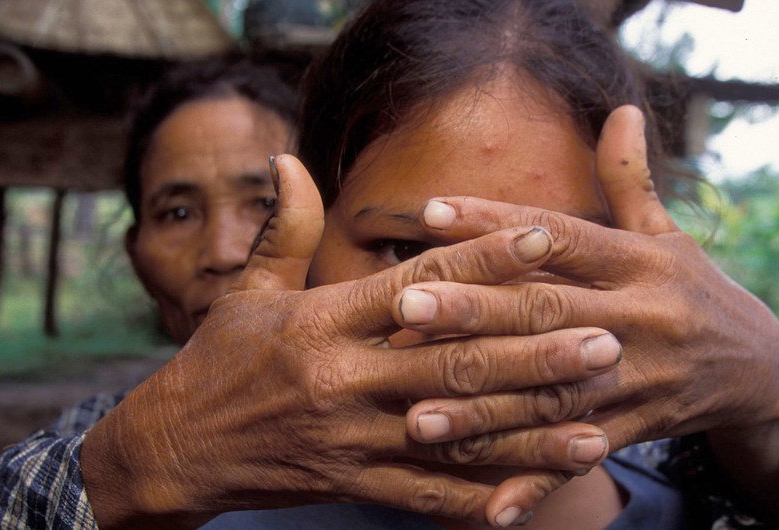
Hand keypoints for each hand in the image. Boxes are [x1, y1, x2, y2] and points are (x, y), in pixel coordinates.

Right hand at [81, 155, 619, 528]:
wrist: (174, 449)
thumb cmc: (217, 362)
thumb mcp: (244, 291)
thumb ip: (282, 230)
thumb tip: (290, 160)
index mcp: (324, 321)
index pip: (419, 282)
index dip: (484, 257)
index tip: (545, 236)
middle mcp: (344, 378)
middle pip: (454, 362)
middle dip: (534, 354)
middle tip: (605, 342)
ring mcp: (351, 438)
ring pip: (454, 436)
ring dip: (529, 434)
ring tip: (596, 429)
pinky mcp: (352, 483)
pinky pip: (425, 496)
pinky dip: (480, 500)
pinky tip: (533, 498)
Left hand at [395, 106, 778, 499]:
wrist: (761, 368)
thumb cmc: (693, 289)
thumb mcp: (669, 234)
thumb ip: (630, 181)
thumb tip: (621, 108)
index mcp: (639, 262)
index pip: (559, 237)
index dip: (498, 223)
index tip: (433, 212)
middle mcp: (639, 318)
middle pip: (547, 313)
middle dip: (475, 312)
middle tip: (406, 306)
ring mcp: (639, 379)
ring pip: (553, 394)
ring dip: (486, 408)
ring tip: (418, 416)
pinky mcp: (638, 428)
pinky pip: (581, 456)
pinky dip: (537, 481)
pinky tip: (490, 508)